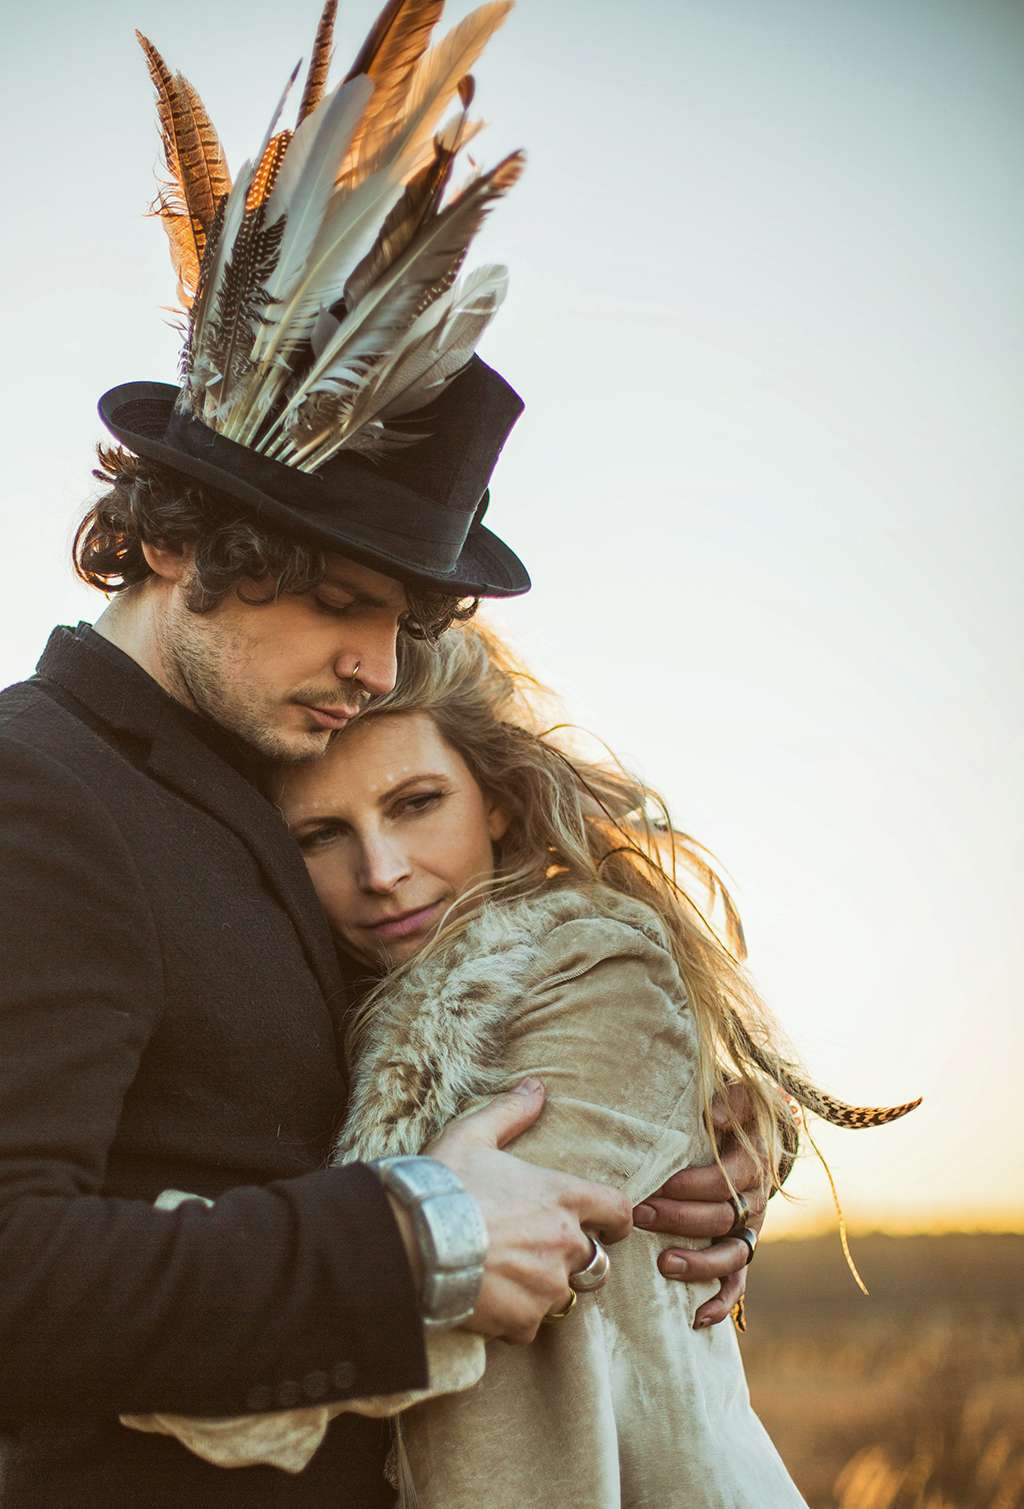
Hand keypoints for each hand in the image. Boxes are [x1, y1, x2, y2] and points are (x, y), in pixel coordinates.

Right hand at [426, 1079, 631, 1344]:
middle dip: (575, 1260)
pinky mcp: (523, 1319)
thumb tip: (537, 1086)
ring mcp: (547, 1285)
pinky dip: (514, 1317)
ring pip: (561, 1295)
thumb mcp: (474, 1135)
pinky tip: (488, 1301)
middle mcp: (565, 1242)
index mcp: (562, 1196)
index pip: (618, 1210)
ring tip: (508, 1277)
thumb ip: (511, 1112)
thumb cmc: (446, 1183)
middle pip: (596, 1260)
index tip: (607, 1225)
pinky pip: (530, 1326)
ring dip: (543, 1289)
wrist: (414, 1240)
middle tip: (541, 1253)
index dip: (616, 1220)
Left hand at [633, 1083, 767, 1328]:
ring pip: (730, 1256)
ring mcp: (748, 1230)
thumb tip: (714, 1115)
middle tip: (638, 1215)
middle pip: (719, 1218)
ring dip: (698, 1263)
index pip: (722, 1182)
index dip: (689, 1186)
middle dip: (677, 1219)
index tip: (655, 1185)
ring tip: (664, 1264)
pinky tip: (697, 1318)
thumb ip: (729, 1100)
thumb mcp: (736, 1095)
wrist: (754, 1130)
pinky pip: (737, 1284)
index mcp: (750, 1163)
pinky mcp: (741, 1250)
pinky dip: (721, 1303)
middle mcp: (753, 1201)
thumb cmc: (732, 1111)